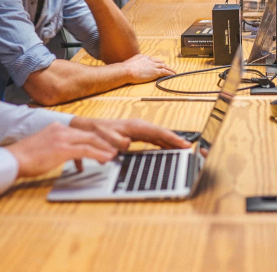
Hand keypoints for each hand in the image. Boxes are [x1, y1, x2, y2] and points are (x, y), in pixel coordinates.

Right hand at [4, 122, 116, 177]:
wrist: (12, 159)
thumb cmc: (24, 157)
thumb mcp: (43, 146)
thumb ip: (55, 146)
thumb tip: (62, 153)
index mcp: (57, 127)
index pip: (82, 131)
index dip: (96, 138)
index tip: (105, 144)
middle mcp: (61, 129)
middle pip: (90, 133)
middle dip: (105, 141)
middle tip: (115, 149)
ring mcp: (62, 138)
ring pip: (91, 140)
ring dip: (105, 148)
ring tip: (114, 155)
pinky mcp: (62, 149)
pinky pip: (86, 150)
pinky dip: (99, 154)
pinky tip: (106, 159)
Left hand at [69, 117, 191, 151]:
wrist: (87, 128)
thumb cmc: (96, 132)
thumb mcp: (105, 137)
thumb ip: (116, 141)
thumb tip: (128, 144)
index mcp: (135, 126)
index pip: (158, 132)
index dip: (172, 138)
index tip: (184, 144)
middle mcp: (138, 126)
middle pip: (161, 133)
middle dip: (175, 140)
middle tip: (189, 148)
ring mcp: (137, 130)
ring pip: (158, 136)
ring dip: (170, 142)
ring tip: (182, 149)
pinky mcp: (135, 134)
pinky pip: (152, 138)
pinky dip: (161, 143)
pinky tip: (166, 148)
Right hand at [120, 54, 173, 83]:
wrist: (127, 70)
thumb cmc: (126, 69)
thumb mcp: (130, 63)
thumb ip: (134, 63)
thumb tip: (132, 66)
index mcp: (143, 57)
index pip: (152, 59)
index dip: (157, 62)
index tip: (160, 63)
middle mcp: (149, 60)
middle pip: (159, 62)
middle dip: (164, 64)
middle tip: (168, 67)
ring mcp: (153, 66)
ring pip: (164, 66)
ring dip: (169, 69)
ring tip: (173, 71)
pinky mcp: (155, 72)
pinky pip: (165, 72)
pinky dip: (170, 73)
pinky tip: (173, 74)